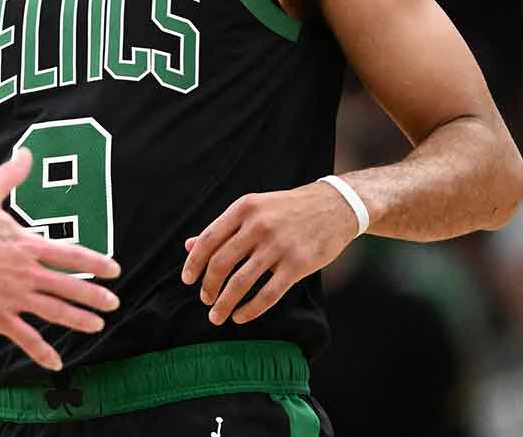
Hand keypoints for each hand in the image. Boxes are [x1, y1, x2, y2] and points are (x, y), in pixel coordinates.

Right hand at [0, 149, 122, 370]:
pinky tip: (57, 363)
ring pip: (55, 312)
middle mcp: (27, 274)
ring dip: (78, 319)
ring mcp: (14, 298)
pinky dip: (42, 352)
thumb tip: (26, 152)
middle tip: (114, 303)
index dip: (96, 262)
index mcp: (27, 246)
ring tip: (97, 325)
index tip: (115, 269)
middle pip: (70, 286)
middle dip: (94, 295)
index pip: (71, 256)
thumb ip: (10, 176)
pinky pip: (26, 337)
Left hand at [181, 182, 358, 326]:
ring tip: (217, 315)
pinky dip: (250, 309)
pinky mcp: (298, 264)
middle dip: (208, 286)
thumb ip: (223, 228)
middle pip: (221, 263)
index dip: (194, 263)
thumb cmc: (287, 209)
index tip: (187, 280)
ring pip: (241, 282)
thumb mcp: (253, 209)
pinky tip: (241, 316)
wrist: (334, 206)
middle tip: (205, 300)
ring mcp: (278, 245)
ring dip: (224, 303)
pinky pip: (268, 294)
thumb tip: (188, 246)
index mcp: (243, 209)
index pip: (208, 240)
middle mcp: (258, 226)